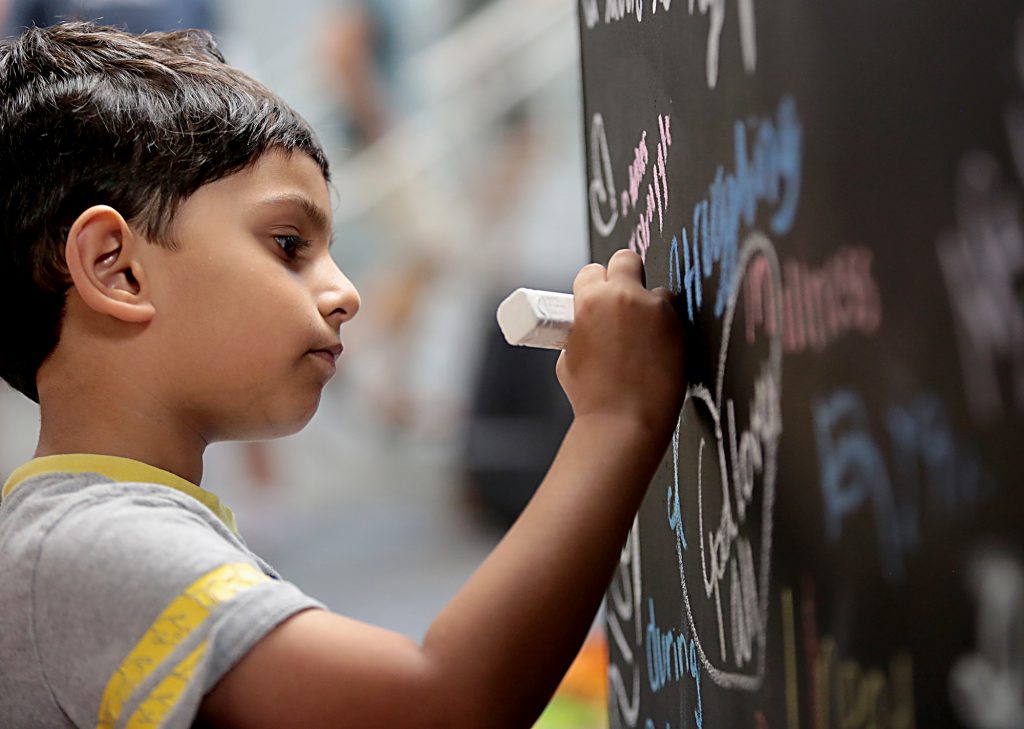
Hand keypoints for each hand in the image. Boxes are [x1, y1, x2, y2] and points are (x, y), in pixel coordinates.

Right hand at [556, 249, 684, 433]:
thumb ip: (581, 329)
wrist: (624, 422)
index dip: (594, 285)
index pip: (592, 271)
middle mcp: (624, 297)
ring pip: (656, 290)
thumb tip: (589, 323)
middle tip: (623, 298)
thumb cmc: (592, 396)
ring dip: (650, 305)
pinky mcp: (679, 327)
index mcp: (590, 301)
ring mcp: (655, 310)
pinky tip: (659, 349)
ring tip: (643, 336)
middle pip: (627, 259)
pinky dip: (667, 327)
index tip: (597, 298)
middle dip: (624, 274)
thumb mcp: (569, 356)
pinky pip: (674, 315)